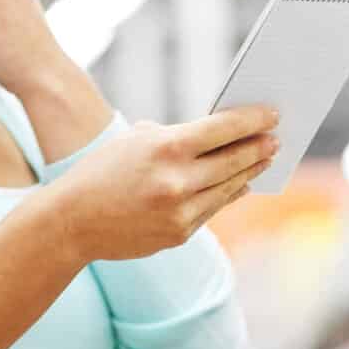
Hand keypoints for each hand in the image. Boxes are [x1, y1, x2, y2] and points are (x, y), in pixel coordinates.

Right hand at [49, 107, 280, 262]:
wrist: (72, 221)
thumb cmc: (102, 172)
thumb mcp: (134, 141)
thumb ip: (174, 137)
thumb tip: (215, 137)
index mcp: (166, 147)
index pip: (223, 129)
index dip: (253, 120)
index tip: (272, 114)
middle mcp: (178, 181)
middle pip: (233, 160)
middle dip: (259, 148)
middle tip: (276, 139)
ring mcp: (180, 212)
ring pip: (228, 188)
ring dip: (249, 172)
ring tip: (264, 159)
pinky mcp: (179, 234)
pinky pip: (212, 209)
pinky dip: (229, 194)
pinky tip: (240, 184)